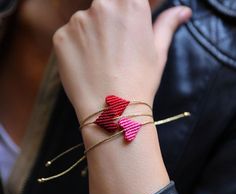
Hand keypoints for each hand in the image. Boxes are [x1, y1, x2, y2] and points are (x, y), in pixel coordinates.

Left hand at [53, 0, 191, 121]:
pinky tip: (85, 67)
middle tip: (113, 51)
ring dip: (90, 36)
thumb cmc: (140, 81)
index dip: (126, 19)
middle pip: (104, 7)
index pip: (126, 0)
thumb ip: (167, 24)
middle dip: (109, 25)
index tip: (125, 35)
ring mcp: (78, 21)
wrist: (113, 110)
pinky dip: (75, 48)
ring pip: (84, 22)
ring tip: (99, 62)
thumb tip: (183, 11)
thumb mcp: (158, 52)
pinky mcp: (60, 38)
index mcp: (130, 4)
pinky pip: (68, 37)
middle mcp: (102, 4)